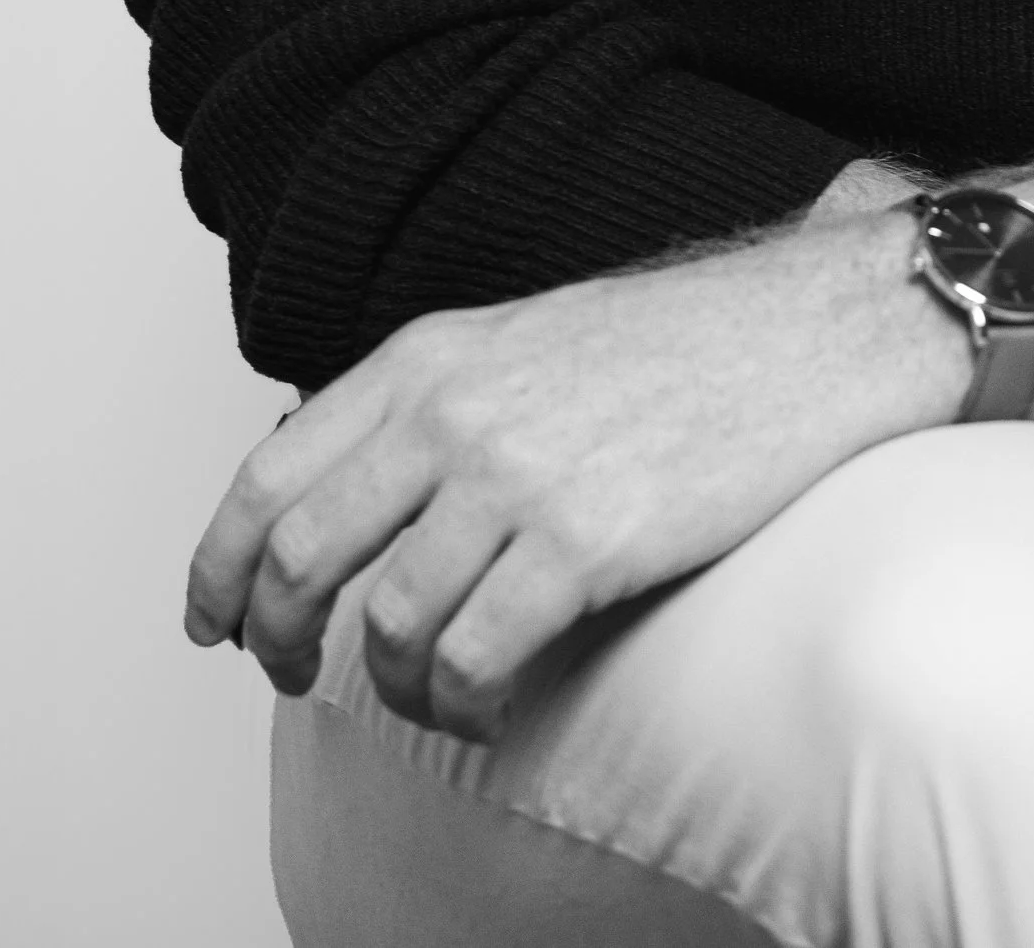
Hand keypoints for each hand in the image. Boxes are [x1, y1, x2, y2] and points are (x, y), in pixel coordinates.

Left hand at [184, 222, 954, 739]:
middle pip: (301, 556)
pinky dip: (461, 705)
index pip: (272, 471)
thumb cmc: (694, 340)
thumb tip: (365, 491)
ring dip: (388, 688)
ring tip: (430, 698)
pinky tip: (490, 704)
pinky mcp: (584, 541)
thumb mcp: (534, 336)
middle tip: (292, 677)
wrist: (820, 329)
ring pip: (380, 625)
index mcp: (434, 355)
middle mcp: (456, 410)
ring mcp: (517, 475)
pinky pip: (469, 660)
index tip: (213, 617)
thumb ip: (442, 401)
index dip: (220, 563)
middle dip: (278, 638)